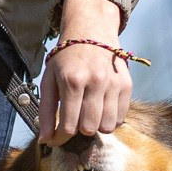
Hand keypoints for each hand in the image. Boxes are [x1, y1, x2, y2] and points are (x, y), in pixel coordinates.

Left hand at [41, 0, 132, 140]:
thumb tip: (45, 140)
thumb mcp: (49, 79)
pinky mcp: (126, 84)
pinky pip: (121, 117)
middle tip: (74, 121)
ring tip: (88, 115)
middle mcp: (96, 82)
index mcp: (73, 81)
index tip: (58, 139)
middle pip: (89, 128)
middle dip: (79, 130)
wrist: (91, 30)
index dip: (61, 138)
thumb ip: (45, 111)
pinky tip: (102, 108)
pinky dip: (111, 119)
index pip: (68, 126)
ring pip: (108, 126)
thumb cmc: (66, 57)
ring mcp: (114, 83)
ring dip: (96, 126)